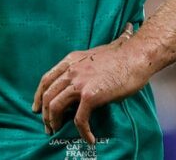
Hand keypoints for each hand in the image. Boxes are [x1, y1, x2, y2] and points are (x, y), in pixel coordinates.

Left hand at [32, 23, 147, 143]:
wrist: (137, 56)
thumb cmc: (125, 55)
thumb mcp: (103, 50)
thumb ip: (95, 57)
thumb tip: (118, 38)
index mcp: (71, 60)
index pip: (46, 79)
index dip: (39, 95)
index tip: (37, 108)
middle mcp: (71, 70)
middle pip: (47, 94)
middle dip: (45, 114)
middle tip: (48, 127)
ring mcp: (79, 82)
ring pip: (55, 107)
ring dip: (55, 122)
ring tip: (60, 132)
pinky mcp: (90, 95)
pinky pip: (79, 119)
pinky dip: (82, 131)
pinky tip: (89, 138)